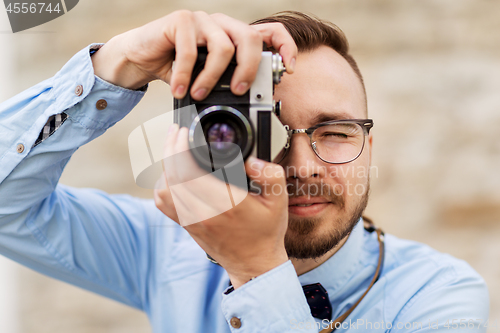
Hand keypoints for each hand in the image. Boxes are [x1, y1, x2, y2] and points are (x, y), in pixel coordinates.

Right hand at [91, 10, 296, 97]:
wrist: (140, 57)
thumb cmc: (176, 68)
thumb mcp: (206, 78)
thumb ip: (225, 82)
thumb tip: (249, 101)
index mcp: (233, 36)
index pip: (270, 32)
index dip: (285, 47)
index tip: (289, 70)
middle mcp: (221, 24)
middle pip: (251, 39)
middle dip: (249, 69)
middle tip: (238, 91)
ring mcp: (202, 20)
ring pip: (223, 47)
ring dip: (211, 78)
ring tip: (198, 94)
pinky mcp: (180, 21)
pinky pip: (190, 51)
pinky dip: (186, 76)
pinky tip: (180, 89)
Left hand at [154, 124, 288, 288]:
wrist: (254, 264)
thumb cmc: (265, 232)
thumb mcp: (279, 200)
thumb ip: (270, 174)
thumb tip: (251, 160)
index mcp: (225, 204)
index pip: (189, 171)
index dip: (180, 147)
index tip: (184, 131)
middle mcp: (203, 213)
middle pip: (172, 175)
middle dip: (170, 148)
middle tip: (177, 132)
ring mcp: (191, 221)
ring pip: (163, 188)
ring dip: (165, 165)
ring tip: (173, 148)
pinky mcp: (185, 225)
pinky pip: (163, 203)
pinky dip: (162, 184)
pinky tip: (172, 173)